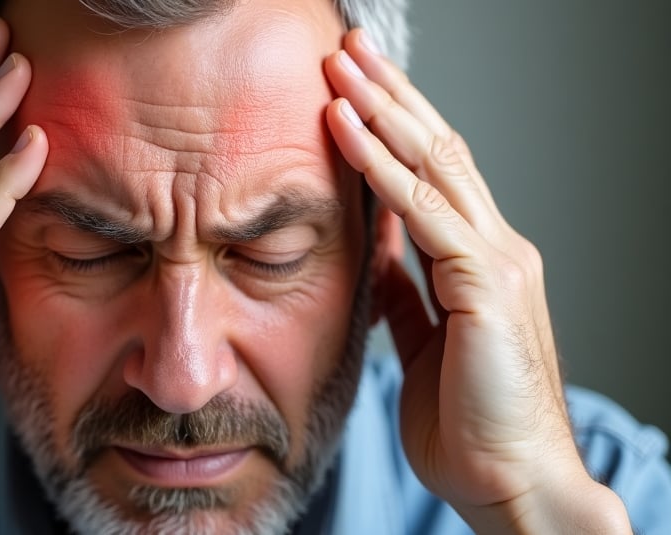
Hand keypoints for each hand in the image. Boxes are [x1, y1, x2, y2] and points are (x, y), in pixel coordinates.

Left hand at [324, 29, 629, 532]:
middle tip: (349, 49)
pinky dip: (380, 166)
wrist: (510, 481)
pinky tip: (346, 130)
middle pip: (438, 149)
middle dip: (391, 95)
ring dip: (382, 110)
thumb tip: (377, 254)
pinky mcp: (485, 285)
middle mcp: (495, 246)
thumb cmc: (470, 420)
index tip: (354, 89)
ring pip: (434, 163)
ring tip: (341, 67)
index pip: (436, 172)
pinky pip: (423, 212)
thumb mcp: (424, 340)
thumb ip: (405, 292)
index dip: (395, 125)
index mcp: (478, 260)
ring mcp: (496, 260)